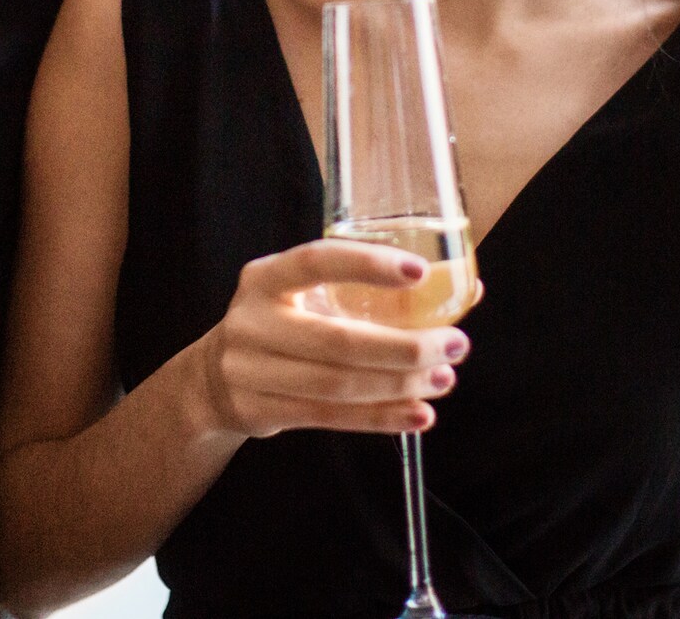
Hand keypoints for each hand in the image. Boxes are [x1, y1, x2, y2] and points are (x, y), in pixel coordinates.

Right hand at [191, 239, 470, 439]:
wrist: (214, 378)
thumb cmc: (281, 324)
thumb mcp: (305, 295)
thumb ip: (369, 289)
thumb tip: (466, 288)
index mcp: (266, 277)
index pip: (316, 262)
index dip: (367, 265)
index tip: (420, 272)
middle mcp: (252, 321)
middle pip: (337, 339)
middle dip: (404, 347)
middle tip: (454, 345)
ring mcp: (250, 371)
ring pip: (338, 385)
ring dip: (400, 385)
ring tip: (443, 379)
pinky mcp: (260, 412)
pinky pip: (331, 418)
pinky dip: (381, 418)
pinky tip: (418, 414)